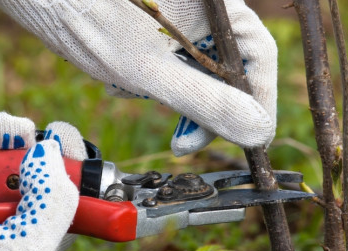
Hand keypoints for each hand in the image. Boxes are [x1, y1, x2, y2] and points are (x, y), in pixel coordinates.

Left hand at [0, 0, 276, 155]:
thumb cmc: (88, 18)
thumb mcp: (151, 69)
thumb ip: (207, 101)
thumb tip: (258, 131)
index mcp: (215, 3)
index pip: (260, 54)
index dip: (259, 101)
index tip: (249, 139)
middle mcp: (205, 7)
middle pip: (232, 67)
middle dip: (208, 107)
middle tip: (184, 141)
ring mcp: (181, 18)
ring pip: (202, 71)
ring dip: (178, 97)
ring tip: (135, 91)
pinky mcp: (159, 30)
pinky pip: (175, 64)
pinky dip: (157, 82)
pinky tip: (125, 81)